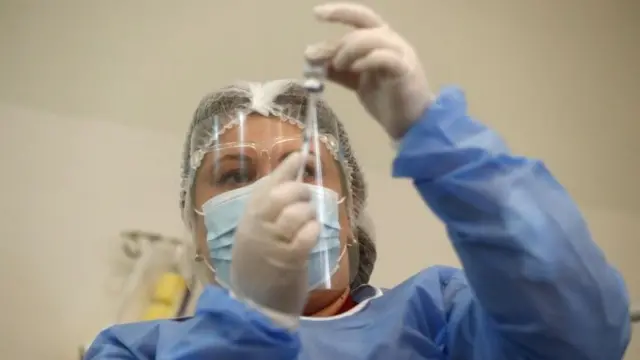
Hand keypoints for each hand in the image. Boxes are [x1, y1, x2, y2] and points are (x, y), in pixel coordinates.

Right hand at [230, 153, 319, 328]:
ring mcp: (271, 243)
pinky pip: (305, 237)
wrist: (254, 302)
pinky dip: (313, 231)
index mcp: (249, 214)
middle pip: (282, 194)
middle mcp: (257, 224)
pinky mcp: (288, 261)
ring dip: (308, 214)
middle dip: (300, 192)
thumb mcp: (258, 229)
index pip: (268, 183)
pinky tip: (312, 235)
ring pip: (295, 213)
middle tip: (306, 201)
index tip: (301, 154)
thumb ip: (270, 204)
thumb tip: (292, 172)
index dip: (287, 167)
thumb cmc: (260, 261)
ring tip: (309, 222)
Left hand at [306, 3, 433, 138]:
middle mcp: (392, 42)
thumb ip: (338, 69)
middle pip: (363, 28)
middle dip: (338, 42)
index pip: (360, 17)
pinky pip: (386, 58)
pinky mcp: (405, 71)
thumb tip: (311, 58)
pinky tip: (355, 69)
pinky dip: (367, 60)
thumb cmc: (386, 99)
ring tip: (338, 66)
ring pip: (373, 38)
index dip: (340, 12)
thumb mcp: (356, 81)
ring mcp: (401, 55)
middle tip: (318, 57)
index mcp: (381, 40)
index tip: (317, 13)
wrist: (410, 123)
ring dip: (349, 50)